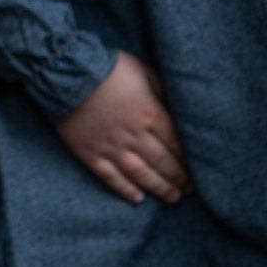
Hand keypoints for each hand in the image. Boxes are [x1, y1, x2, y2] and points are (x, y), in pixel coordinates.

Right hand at [54, 51, 191, 205]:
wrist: (68, 73)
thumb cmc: (109, 68)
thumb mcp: (143, 71)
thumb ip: (161, 90)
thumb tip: (175, 106)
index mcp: (150, 114)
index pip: (176, 143)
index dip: (188, 160)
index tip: (198, 171)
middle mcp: (134, 136)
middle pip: (162, 163)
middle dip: (179, 178)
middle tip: (191, 191)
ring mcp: (112, 147)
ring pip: (141, 174)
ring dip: (159, 188)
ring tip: (173, 198)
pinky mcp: (90, 154)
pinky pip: (111, 177)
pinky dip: (125, 190)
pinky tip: (137, 199)